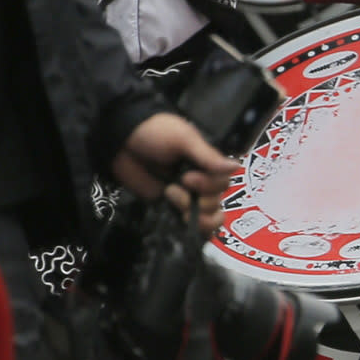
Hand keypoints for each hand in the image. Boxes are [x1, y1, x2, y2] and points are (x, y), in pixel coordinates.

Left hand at [112, 111, 239, 233]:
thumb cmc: (155, 132)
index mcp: (207, 165)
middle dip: (202, 201)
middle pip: (217, 203)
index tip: (187, 177)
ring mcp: (184, 197)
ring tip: (173, 200)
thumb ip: (209, 157)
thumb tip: (238, 166)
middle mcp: (200, 182)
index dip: (210, 186)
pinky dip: (189, 227)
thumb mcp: (184, 139)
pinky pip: (186, 224)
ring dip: (196, 216)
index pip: (223, 184)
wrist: (121, 140)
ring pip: (207, 218)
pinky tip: (179, 220)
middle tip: (176, 187)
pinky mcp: (168, 208)